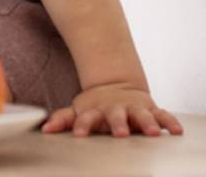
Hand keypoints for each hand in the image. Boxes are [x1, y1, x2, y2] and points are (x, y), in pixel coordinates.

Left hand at [41, 83, 183, 136]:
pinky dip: (170, 121)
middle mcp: (116, 110)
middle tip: (120, 133)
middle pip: (116, 116)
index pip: (87, 118)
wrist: (117, 88)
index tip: (79, 134)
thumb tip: (45, 129)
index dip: (82, 125)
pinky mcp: (151, 110)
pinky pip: (163, 115)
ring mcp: (134, 109)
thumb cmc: (95, 106)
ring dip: (147, 123)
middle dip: (118, 124)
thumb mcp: (78, 110)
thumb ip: (64, 119)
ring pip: (141, 115)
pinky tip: (176, 130)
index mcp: (96, 111)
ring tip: (152, 132)